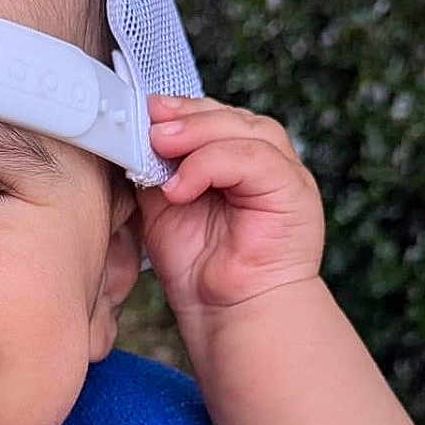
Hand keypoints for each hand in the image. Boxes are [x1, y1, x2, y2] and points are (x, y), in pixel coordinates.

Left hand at [141, 93, 324, 315]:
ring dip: (196, 133)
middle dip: (185, 116)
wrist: (227, 313)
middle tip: (149, 127)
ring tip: (160, 147)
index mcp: (235, 159)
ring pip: (243, 128)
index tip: (142, 113)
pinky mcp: (293, 189)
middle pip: (228, 115)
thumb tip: (131, 136)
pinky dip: (211, 164)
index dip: (178, 111)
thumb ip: (154, 168)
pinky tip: (180, 188)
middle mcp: (263, 160)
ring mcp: (283, 172)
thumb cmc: (199, 269)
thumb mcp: (163, 207)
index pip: (210, 116)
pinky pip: (253, 157)